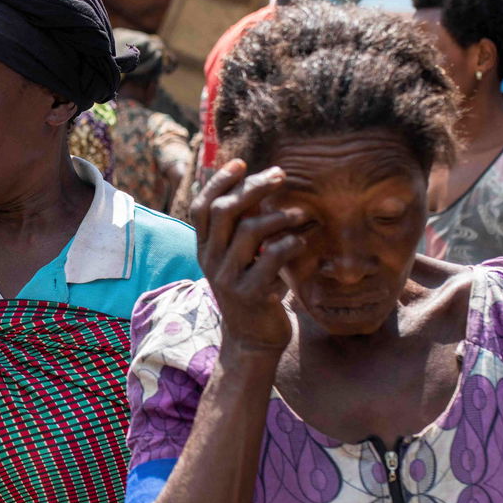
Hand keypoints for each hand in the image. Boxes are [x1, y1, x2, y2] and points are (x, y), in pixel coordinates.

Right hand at [191, 159, 309, 352]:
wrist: (252, 340)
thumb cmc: (253, 290)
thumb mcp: (241, 258)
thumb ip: (244, 228)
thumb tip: (260, 188)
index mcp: (205, 248)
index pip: (201, 206)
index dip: (218, 181)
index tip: (241, 162)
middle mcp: (210, 260)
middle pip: (224, 211)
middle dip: (252, 187)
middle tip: (280, 175)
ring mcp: (227, 278)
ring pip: (248, 231)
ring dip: (279, 215)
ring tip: (302, 213)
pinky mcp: (249, 294)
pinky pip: (270, 259)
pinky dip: (289, 244)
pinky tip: (302, 241)